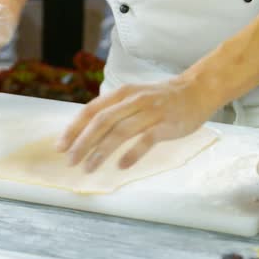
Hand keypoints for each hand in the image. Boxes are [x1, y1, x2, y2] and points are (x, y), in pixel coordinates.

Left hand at [55, 77, 214, 172]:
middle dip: (83, 143)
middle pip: (102, 122)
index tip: (61, 146)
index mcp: (122, 93)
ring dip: (101, 151)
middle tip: (71, 161)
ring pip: (120, 132)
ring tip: (89, 168)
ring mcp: (150, 112)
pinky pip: (146, 140)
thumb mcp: (133, 97)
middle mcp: (133, 101)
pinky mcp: (166, 125)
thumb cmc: (161, 98)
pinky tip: (121, 165)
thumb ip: (114, 110)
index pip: (91, 110)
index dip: (74, 129)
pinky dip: (132, 153)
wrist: (197, 90)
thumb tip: (88, 131)